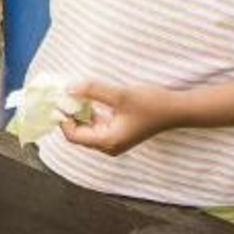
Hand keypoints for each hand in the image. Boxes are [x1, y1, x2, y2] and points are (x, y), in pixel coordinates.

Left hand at [58, 79, 180, 155]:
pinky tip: (87, 98)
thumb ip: (93, 91)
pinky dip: (89, 112)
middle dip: (69, 114)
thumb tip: (69, 88)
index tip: (57, 100)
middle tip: (61, 94)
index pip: (73, 135)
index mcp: (107, 142)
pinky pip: (96, 124)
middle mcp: (108, 145)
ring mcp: (113, 140)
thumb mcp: (120, 95)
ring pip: (86, 128)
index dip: (62, 118)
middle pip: (78, 133)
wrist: (176, 110)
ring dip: (78, 112)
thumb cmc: (151, 104)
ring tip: (72, 94)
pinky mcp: (118, 132)